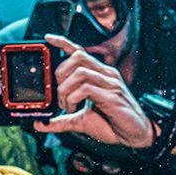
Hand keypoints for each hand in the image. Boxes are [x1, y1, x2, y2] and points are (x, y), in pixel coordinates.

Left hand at [33, 34, 153, 147]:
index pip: (80, 51)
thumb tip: (40, 124)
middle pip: (77, 57)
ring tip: (66, 105)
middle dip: (60, 73)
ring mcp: (110, 83)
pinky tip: (73, 109)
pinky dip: (73, 98)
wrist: (135, 135)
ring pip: (80, 72)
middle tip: (58, 95)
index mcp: (99, 75)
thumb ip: (61, 120)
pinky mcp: (112, 96)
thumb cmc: (112, 124)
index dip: (63, 42)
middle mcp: (106, 74)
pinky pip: (86, 88)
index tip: (48, 38)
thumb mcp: (80, 121)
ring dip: (65, 90)